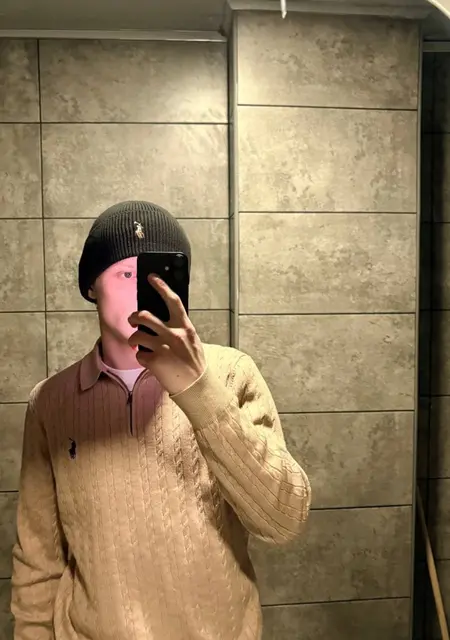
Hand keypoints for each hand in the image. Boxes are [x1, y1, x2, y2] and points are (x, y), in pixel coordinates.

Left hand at [128, 275, 205, 395]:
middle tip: (132, 320)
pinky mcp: (155, 361)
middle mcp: (174, 334)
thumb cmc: (194, 362)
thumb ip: (179, 329)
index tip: (152, 277)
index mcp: (185, 327)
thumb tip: (160, 319)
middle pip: (145, 316)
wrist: (197, 386)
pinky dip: (141, 357)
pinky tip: (148, 361)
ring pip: (137, 335)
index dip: (161, 287)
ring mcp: (164, 348)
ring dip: (133, 339)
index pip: (173, 301)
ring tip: (136, 343)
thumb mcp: (192, 340)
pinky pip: (139, 355)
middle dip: (134, 317)